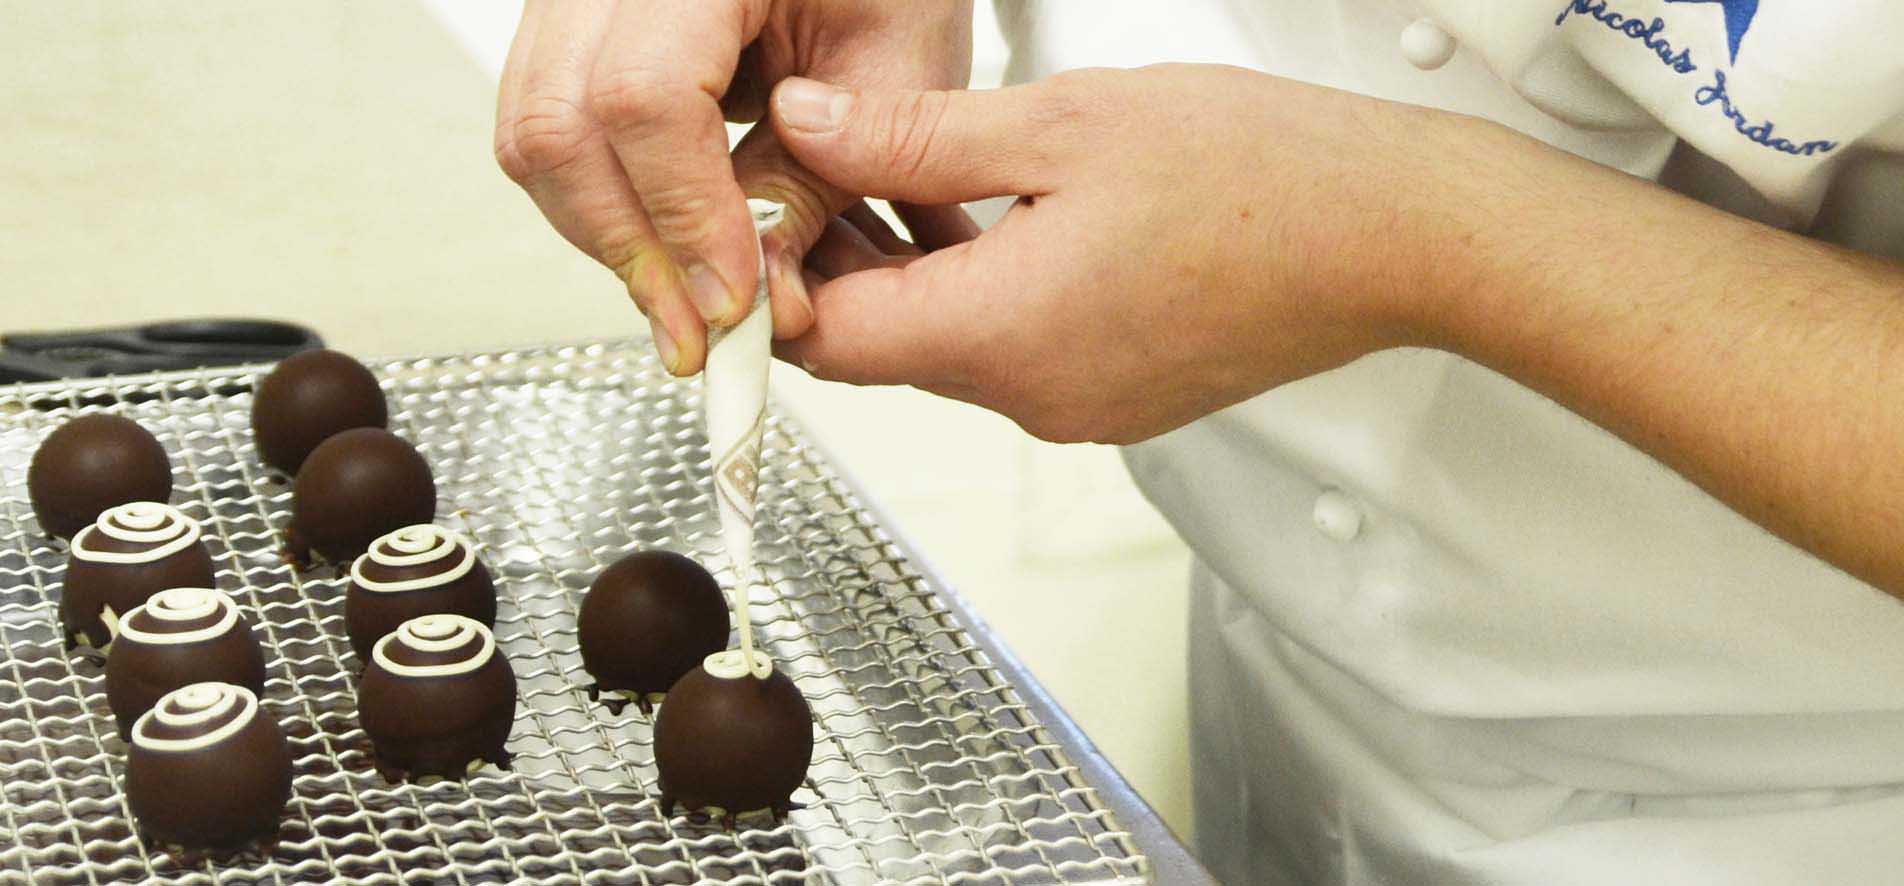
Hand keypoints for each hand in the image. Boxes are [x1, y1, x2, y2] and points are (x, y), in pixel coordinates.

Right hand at [494, 0, 971, 374]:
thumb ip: (815, 185)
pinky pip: (549, 126)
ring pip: (537, 135)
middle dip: (635, 252)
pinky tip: (668, 247)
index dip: (684, 214)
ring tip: (688, 304)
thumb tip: (762, 301)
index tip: (734, 300)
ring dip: (612, 238)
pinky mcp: (571, 33)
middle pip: (563, 125)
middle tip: (703, 333)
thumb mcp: (888, 72)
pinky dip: (605, 203)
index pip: (646, 97)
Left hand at [770, 64, 1462, 443]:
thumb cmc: (1258, 175)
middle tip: (844, 172)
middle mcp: (1031, 400)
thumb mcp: (1059, 123)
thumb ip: (914, 138)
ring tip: (931, 183)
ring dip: (920, 283)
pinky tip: (1017, 228)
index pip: (827, 341)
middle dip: (846, 269)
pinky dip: (989, 305)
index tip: (774, 207)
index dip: (779, 276)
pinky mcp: (1120, 403)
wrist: (1391, 238)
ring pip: (948, 358)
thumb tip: (808, 128)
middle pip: (881, 354)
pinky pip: (1016, 364)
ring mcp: (1079, 411)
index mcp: (1000, 335)